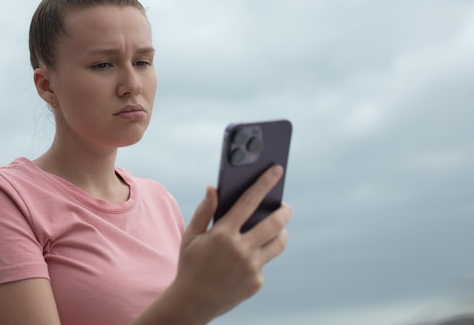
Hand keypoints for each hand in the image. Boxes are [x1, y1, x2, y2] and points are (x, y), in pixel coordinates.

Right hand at [173, 165, 291, 323]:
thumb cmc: (190, 264)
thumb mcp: (191, 236)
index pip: (249, 202)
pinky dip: (259, 256)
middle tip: (283, 207)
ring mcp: (251, 268)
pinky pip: (265, 263)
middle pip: (274, 223)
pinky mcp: (256, 282)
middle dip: (283, 211)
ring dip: (280, 233)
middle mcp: (240, 250)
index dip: (264, 183)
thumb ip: (204, 211)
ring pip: (278, 243)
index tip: (276, 170)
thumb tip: (213, 188)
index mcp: (223, 234)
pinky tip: (249, 258)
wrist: (192, 302)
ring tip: (275, 229)